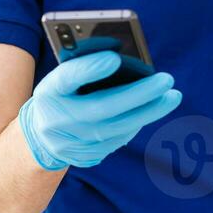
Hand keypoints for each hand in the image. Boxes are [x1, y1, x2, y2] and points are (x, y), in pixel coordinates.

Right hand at [18, 51, 181, 169]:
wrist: (41, 137)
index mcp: (49, 91)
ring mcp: (73, 142)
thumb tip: (123, 55)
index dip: (88, 69)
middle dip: (138, 94)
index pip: (66, 79)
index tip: (114, 58)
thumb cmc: (60, 95)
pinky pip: (119, 138)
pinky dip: (138, 122)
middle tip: (166, 80)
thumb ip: (84, 66)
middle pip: (102, 107)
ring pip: (117, 127)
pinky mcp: (88, 156)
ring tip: (172, 96)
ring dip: (148, 111)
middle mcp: (59, 119)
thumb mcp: (62, 78)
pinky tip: (154, 110)